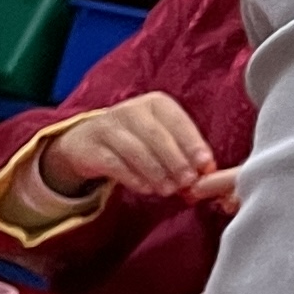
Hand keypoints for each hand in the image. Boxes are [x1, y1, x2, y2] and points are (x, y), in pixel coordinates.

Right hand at [36, 93, 216, 208]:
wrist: (87, 141)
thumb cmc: (135, 139)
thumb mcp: (161, 136)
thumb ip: (183, 151)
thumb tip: (207, 171)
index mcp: (156, 103)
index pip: (178, 122)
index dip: (192, 144)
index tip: (205, 165)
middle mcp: (131, 110)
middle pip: (157, 136)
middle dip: (175, 161)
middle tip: (188, 182)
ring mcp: (108, 127)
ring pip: (136, 151)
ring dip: (156, 173)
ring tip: (169, 190)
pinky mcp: (90, 147)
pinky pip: (114, 164)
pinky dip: (133, 178)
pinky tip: (146, 189)